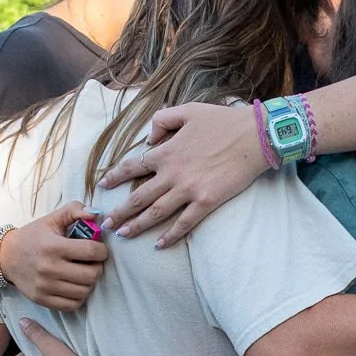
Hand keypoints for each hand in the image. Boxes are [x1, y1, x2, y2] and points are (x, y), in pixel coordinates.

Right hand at [0, 205, 107, 309]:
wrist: (6, 256)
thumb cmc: (33, 237)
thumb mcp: (52, 219)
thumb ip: (74, 210)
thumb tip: (95, 214)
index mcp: (53, 246)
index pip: (91, 251)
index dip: (102, 251)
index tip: (99, 249)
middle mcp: (49, 268)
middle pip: (91, 275)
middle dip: (97, 267)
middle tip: (92, 263)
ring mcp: (45, 286)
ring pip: (84, 291)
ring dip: (89, 283)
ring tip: (83, 273)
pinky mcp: (42, 299)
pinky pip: (72, 305)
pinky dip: (78, 297)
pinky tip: (74, 286)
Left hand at [100, 102, 266, 245]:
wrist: (254, 136)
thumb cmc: (222, 121)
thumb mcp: (188, 110)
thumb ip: (162, 120)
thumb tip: (149, 138)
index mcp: (165, 152)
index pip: (131, 167)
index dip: (114, 177)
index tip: (102, 186)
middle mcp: (172, 174)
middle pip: (138, 197)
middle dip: (120, 211)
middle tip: (106, 223)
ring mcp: (188, 190)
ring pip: (156, 213)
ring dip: (137, 226)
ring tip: (123, 234)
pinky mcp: (206, 202)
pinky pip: (184, 223)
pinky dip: (170, 236)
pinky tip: (159, 245)